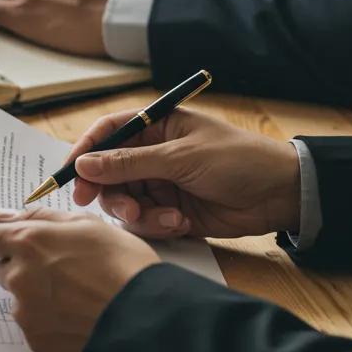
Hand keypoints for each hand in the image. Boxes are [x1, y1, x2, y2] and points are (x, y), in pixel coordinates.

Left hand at [0, 208, 158, 351]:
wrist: (146, 319)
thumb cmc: (122, 264)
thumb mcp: (88, 224)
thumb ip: (39, 217)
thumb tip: (4, 216)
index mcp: (27, 242)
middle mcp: (18, 277)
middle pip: (3, 269)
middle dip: (23, 266)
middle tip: (62, 268)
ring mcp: (25, 313)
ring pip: (20, 298)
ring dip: (37, 295)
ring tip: (78, 295)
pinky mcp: (37, 341)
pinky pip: (34, 325)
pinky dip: (50, 320)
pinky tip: (79, 317)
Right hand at [68, 109, 301, 239]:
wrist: (281, 195)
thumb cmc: (237, 160)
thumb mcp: (181, 158)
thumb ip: (130, 163)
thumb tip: (84, 164)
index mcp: (155, 126)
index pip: (107, 132)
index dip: (85, 151)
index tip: (70, 175)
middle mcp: (152, 153)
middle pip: (108, 172)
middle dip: (110, 192)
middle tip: (119, 209)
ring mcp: (160, 183)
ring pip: (124, 200)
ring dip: (139, 214)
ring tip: (166, 219)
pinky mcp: (170, 211)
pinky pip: (145, 220)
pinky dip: (157, 225)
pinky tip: (182, 223)